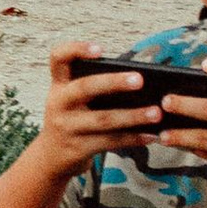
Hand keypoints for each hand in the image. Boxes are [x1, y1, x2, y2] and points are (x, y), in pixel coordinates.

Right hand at [32, 42, 179, 182]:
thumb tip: (137, 82)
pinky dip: (133, 138)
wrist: (50, 158)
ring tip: (156, 112)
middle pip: (85, 88)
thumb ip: (92, 88)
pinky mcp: (78, 148)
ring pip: (103, 120)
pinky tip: (151, 135)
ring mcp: (67, 127)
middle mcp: (59, 103)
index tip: (100, 49)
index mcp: (59, 85)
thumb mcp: (71, 100)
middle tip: (140, 80)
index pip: (59, 58)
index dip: (76, 50)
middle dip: (113, 83)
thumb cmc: (71, 120)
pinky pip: (110, 142)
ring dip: (132, 116)